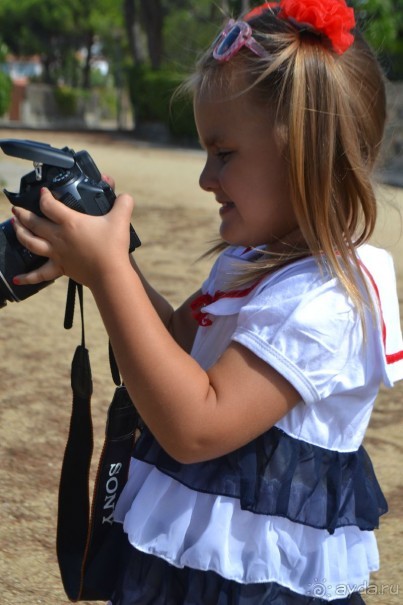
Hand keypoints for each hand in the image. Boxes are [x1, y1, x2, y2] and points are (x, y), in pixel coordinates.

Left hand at [12, 187, 133, 288]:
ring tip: (14, 226)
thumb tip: (125, 196)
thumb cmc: (113, 247)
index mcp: (70, 222)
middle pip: (33, 222)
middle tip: (17, 208)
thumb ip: (123, 203)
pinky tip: (16, 279)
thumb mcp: (121, 220)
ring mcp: (57, 253)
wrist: (111, 274)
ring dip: (20, 233)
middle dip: (23, 213)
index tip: (44, 192)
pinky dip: (27, 277)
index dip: (44, 196)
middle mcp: (59, 237)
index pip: (49, 205)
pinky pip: (39, 274)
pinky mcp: (60, 268)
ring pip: (30, 242)